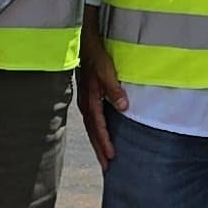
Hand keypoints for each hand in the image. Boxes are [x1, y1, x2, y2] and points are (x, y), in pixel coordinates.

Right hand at [77, 24, 125, 164]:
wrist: (83, 40)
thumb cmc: (95, 54)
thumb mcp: (107, 70)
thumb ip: (114, 89)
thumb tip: (123, 107)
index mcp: (90, 99)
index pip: (98, 127)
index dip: (105, 142)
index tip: (112, 157)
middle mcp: (85, 102)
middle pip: (92, 131)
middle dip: (99, 149)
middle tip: (107, 167)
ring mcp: (85, 99)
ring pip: (91, 126)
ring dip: (97, 141)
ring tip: (104, 155)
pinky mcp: (87, 95)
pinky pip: (91, 118)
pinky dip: (96, 129)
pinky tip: (101, 133)